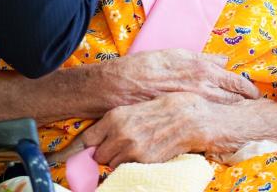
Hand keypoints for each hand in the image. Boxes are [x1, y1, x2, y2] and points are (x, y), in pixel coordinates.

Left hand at [80, 92, 207, 167]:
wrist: (189, 118)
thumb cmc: (164, 108)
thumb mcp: (133, 108)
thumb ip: (115, 122)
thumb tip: (102, 136)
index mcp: (114, 117)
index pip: (87, 139)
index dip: (90, 145)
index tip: (93, 146)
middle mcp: (120, 134)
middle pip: (99, 155)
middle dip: (106, 153)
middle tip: (118, 147)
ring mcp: (132, 150)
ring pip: (113, 165)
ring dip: (119, 160)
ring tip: (134, 149)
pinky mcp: (145, 162)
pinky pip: (129, 169)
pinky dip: (132, 165)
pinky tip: (144, 153)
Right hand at [101, 49, 259, 106]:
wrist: (122, 85)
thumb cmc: (147, 66)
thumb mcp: (177, 54)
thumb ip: (203, 58)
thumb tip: (224, 60)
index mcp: (201, 69)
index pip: (233, 81)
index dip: (246, 89)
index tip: (255, 93)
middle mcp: (200, 88)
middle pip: (232, 99)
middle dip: (244, 102)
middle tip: (253, 105)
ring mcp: (192, 104)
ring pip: (221, 110)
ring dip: (232, 111)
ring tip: (240, 113)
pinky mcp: (182, 116)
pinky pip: (204, 118)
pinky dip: (214, 118)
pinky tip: (217, 121)